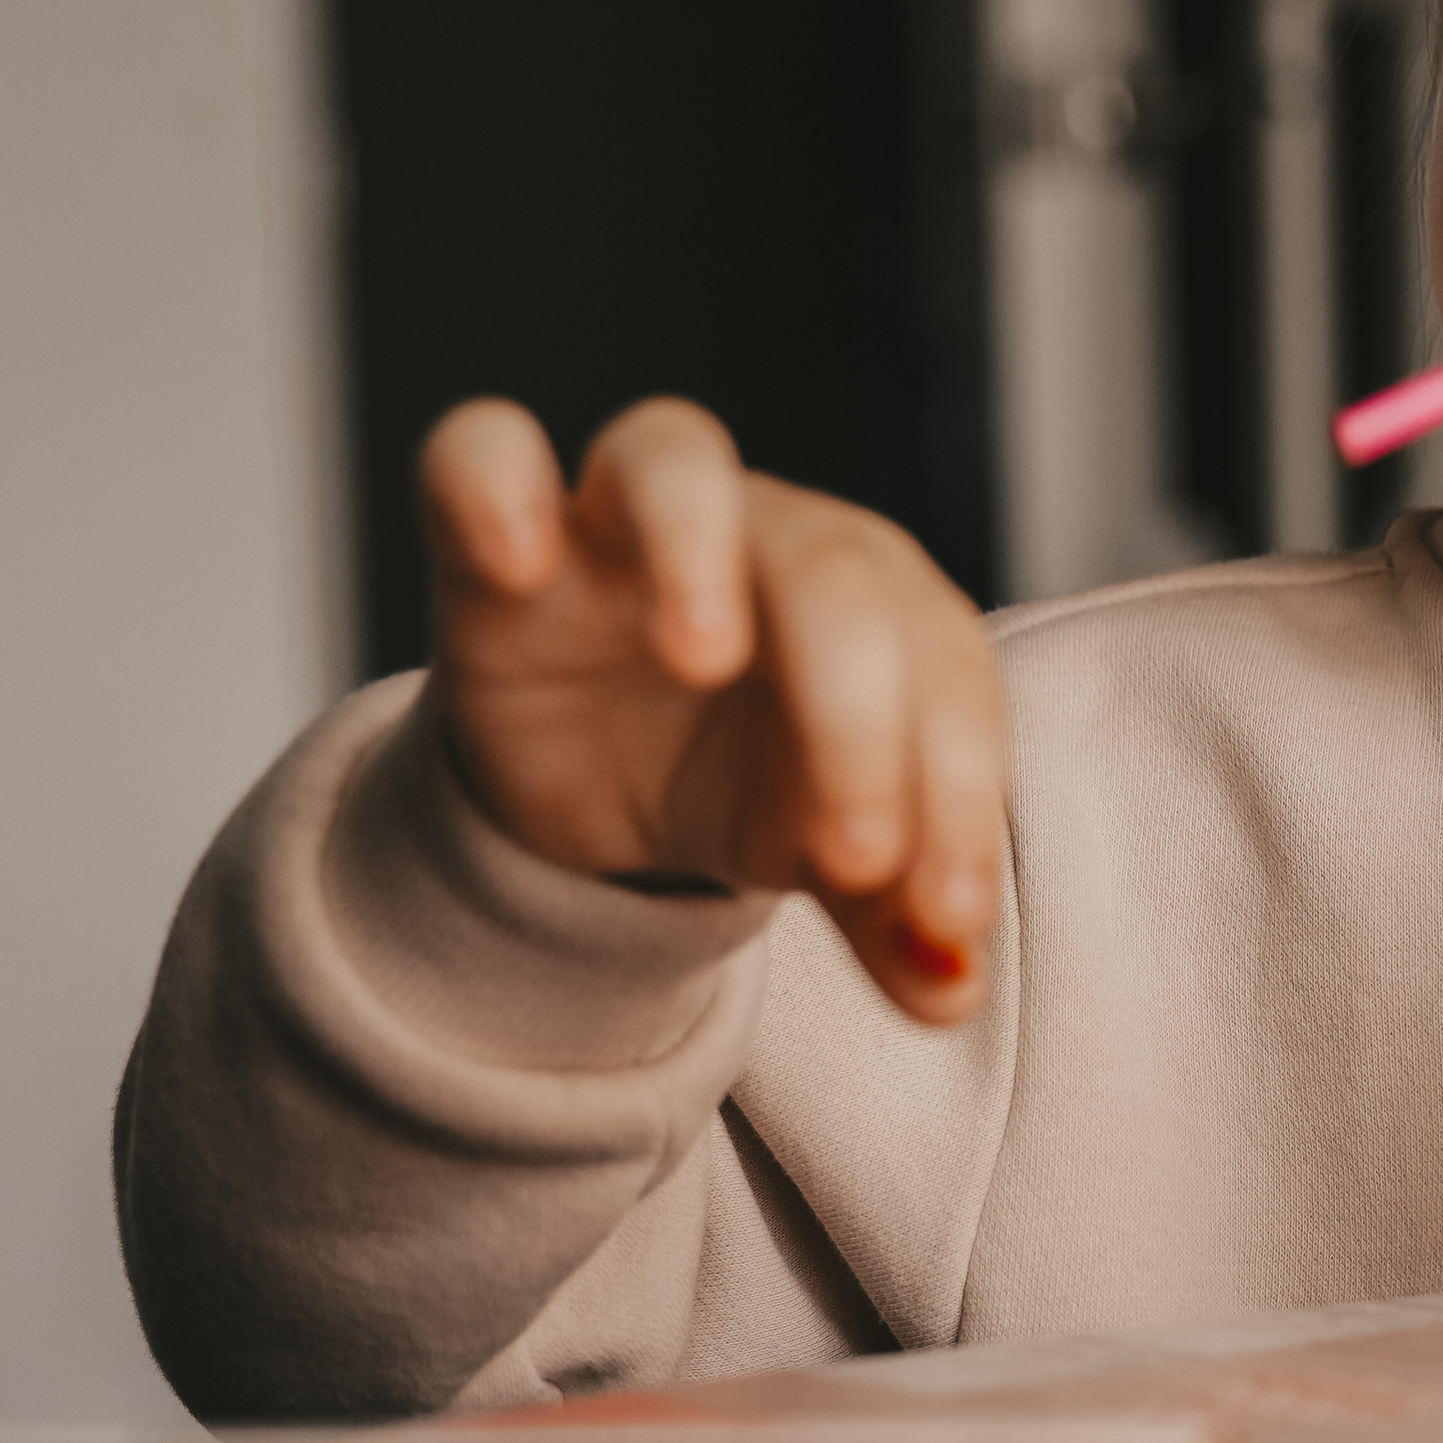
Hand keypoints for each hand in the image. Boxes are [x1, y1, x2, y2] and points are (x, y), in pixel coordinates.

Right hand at [419, 396, 1003, 1023]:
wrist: (591, 776)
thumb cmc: (736, 783)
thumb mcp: (817, 858)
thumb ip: (889, 918)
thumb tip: (949, 989)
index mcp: (882, 605)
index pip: (943, 665)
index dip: (959, 790)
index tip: (946, 917)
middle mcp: (769, 538)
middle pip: (833, 570)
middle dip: (860, 717)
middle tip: (854, 857)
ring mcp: (629, 521)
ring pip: (674, 459)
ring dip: (696, 548)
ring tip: (702, 655)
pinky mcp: (495, 534)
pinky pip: (483, 452)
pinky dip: (495, 487)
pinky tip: (518, 564)